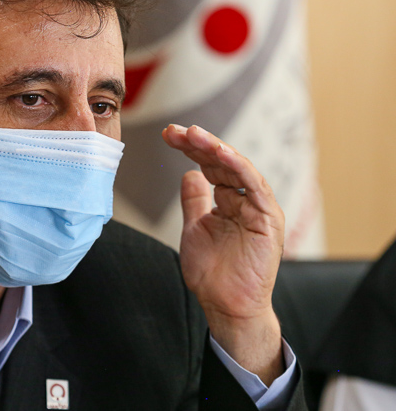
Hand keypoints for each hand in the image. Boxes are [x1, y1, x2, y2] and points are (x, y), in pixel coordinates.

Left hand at [162, 124, 285, 383]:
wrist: (226, 306)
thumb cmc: (213, 274)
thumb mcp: (195, 229)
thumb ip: (194, 201)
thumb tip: (189, 173)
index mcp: (229, 201)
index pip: (209, 166)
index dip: (190, 149)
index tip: (168, 134)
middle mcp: (245, 200)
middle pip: (222, 163)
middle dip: (198, 144)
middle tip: (175, 130)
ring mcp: (258, 208)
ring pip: (238, 168)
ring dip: (215, 149)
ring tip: (194, 134)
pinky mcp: (267, 218)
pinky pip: (254, 186)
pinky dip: (237, 166)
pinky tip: (219, 152)